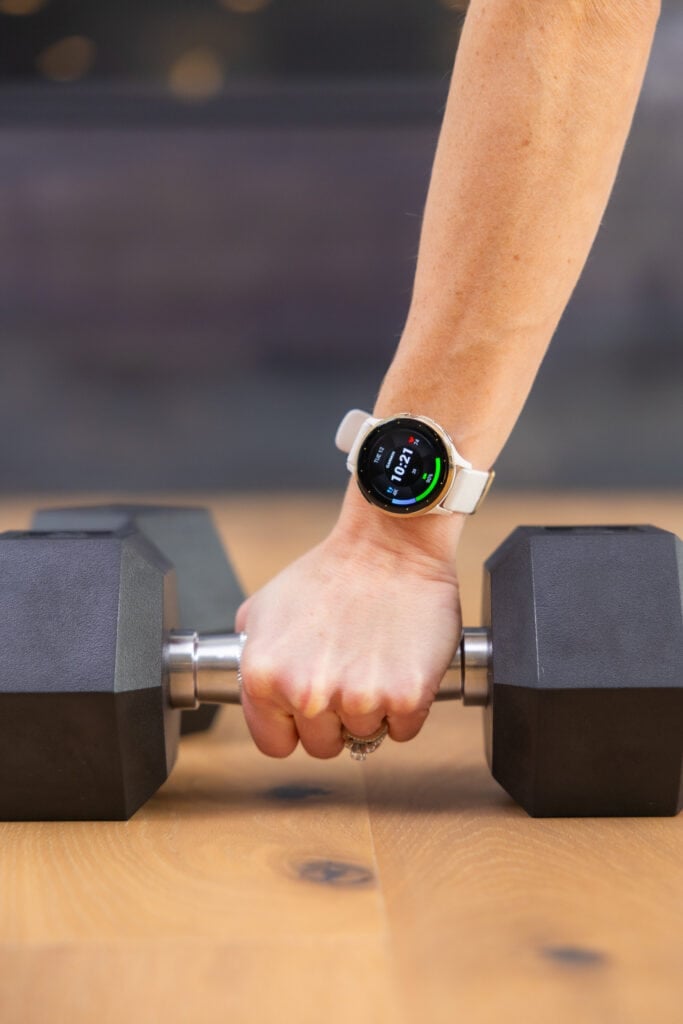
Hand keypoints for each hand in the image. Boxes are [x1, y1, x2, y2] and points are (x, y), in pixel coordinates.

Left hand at [235, 492, 463, 757]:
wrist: (390, 545)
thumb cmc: (331, 571)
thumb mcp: (264, 608)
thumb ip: (251, 654)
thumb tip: (253, 686)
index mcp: (265, 676)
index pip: (275, 744)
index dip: (293, 727)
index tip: (307, 710)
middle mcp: (308, 694)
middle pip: (322, 746)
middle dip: (334, 719)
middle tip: (347, 673)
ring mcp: (359, 698)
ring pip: (365, 737)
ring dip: (371, 710)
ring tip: (373, 661)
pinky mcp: (407, 696)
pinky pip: (404, 729)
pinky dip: (406, 707)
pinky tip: (398, 666)